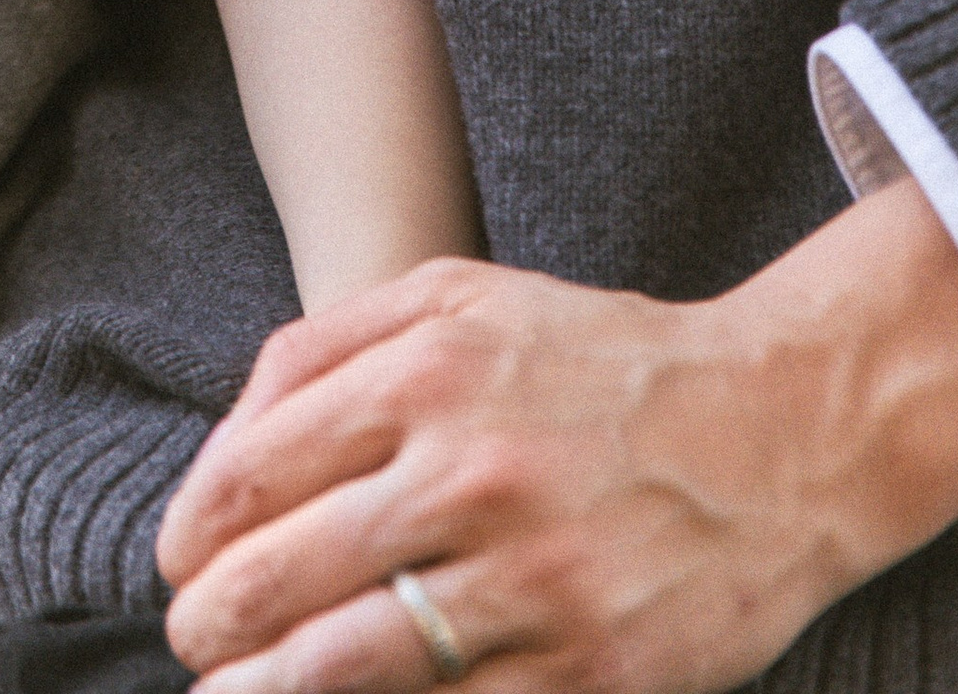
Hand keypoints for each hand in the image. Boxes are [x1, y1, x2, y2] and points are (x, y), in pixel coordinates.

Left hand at [156, 184, 957, 693]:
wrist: (779, 430)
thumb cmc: (597, 362)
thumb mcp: (460, 300)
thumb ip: (329, 346)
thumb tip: (225, 445)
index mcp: (431, 371)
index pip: (255, 469)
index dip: (194, 532)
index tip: (178, 563)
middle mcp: (473, 471)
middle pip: (284, 573)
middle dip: (210, 624)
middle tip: (192, 641)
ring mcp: (532, 578)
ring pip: (348, 663)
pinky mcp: (587, 669)